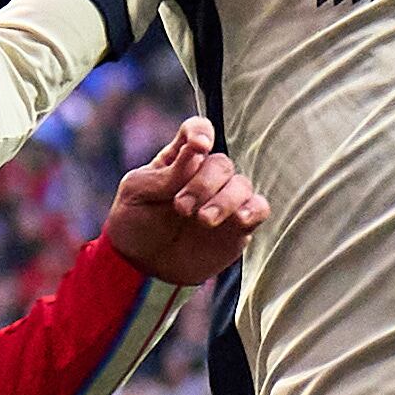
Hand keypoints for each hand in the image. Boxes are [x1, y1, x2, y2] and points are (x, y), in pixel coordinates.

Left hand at [101, 115, 263, 285]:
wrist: (141, 264)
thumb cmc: (135, 222)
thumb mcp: (138, 191)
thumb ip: (168, 172)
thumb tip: (198, 149)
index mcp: (180, 159)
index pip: (197, 131)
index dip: (201, 132)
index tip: (198, 146)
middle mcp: (206, 175)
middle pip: (221, 163)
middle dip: (203, 184)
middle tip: (181, 207)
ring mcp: (224, 199)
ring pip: (242, 185)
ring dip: (224, 200)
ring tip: (202, 220)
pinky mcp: (238, 226)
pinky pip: (259, 209)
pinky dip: (254, 209)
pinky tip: (239, 219)